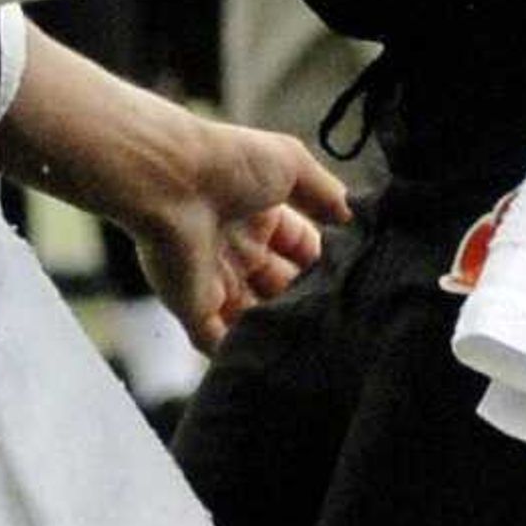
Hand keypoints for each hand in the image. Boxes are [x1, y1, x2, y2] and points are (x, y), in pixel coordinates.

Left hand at [124, 115, 350, 354]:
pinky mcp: (192, 308)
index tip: (354, 282)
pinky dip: (243, 355)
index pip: (302, 249)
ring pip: (256, 320)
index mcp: (260, 215)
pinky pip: (220, 344)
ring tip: (317, 347)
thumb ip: (326, 192)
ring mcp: (214, 281)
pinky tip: (278, 363)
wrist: (170, 179)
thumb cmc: (227, 162)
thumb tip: (355, 220)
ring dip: (280, 332)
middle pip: (282, 288)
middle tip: (340, 322)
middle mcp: (238, 249)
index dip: (325, 264)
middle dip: (307, 302)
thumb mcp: (291, 162)